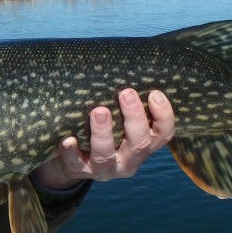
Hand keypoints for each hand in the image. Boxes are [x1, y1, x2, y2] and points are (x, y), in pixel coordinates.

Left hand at [32, 89, 174, 189]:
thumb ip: (128, 102)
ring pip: (106, 155)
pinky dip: (71, 152)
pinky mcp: (81, 171)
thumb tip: (126, 61)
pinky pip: (76, 164)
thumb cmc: (106, 128)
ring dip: (103, 133)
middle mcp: (129, 160)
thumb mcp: (122, 119)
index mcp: (144, 144)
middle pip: (139, 144)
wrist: (77, 159)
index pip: (164, 134)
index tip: (154, 93)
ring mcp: (105, 169)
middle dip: (134, 118)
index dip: (164, 116)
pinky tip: (67, 138)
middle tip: (126, 93)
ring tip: (99, 111)